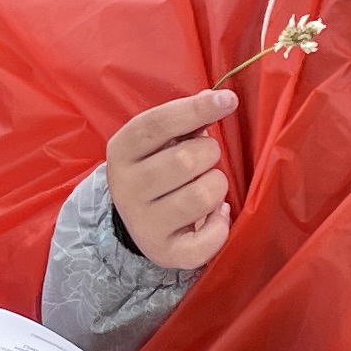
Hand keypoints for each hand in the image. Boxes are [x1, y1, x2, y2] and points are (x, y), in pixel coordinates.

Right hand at [106, 90, 238, 269]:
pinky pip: (207, 239)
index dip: (196, 110)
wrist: (135, 223)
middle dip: (209, 154)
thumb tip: (215, 98)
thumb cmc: (156, 168)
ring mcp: (143, 223)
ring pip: (203, 195)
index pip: (158, 124)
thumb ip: (184, 120)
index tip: (229, 100)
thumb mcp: (158, 141)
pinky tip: (215, 216)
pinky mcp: (163, 252)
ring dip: (217, 186)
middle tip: (205, 159)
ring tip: (207, 186)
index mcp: (122, 150)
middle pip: (186, 159)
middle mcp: (126, 187)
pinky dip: (221, 225)